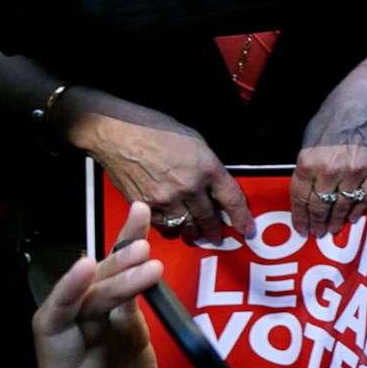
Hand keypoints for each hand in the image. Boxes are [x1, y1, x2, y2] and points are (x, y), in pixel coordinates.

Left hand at [36, 203, 268, 367]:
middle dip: (112, 278)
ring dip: (119, 261)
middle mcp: (74, 352)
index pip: (54, 329)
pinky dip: (127, 264)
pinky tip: (139, 233)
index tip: (86, 266)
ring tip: (142, 227)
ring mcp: (96, 341)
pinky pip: (119, 294)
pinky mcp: (118, 335)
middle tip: (149, 258)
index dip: (66, 296)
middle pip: (83, 305)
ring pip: (98, 292)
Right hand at [69, 93, 252, 240]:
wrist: (119, 134)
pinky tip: (175, 228)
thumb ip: (209, 167)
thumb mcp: (197, 143)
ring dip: (194, 233)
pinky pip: (163, 226)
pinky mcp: (145, 206)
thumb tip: (215, 187)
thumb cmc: (157, 131)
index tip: (247, 229)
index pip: (232, 199)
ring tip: (197, 236)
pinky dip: (172, 229)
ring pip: (186, 226)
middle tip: (218, 236)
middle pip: (209, 218)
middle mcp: (189, 187)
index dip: (241, 217)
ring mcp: (166, 199)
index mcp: (207, 168)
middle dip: (215, 230)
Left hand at [295, 83, 366, 235]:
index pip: (300, 197)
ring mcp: (355, 172)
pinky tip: (353, 217)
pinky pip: (366, 198)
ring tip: (333, 230)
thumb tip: (306, 184)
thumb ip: (306, 162)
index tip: (300, 229)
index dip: (299, 216)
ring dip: (337, 221)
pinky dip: (359, 210)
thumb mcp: (310, 135)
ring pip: (343, 206)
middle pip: (320, 206)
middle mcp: (330, 170)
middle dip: (317, 222)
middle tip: (316, 234)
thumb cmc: (335, 111)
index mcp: (308, 161)